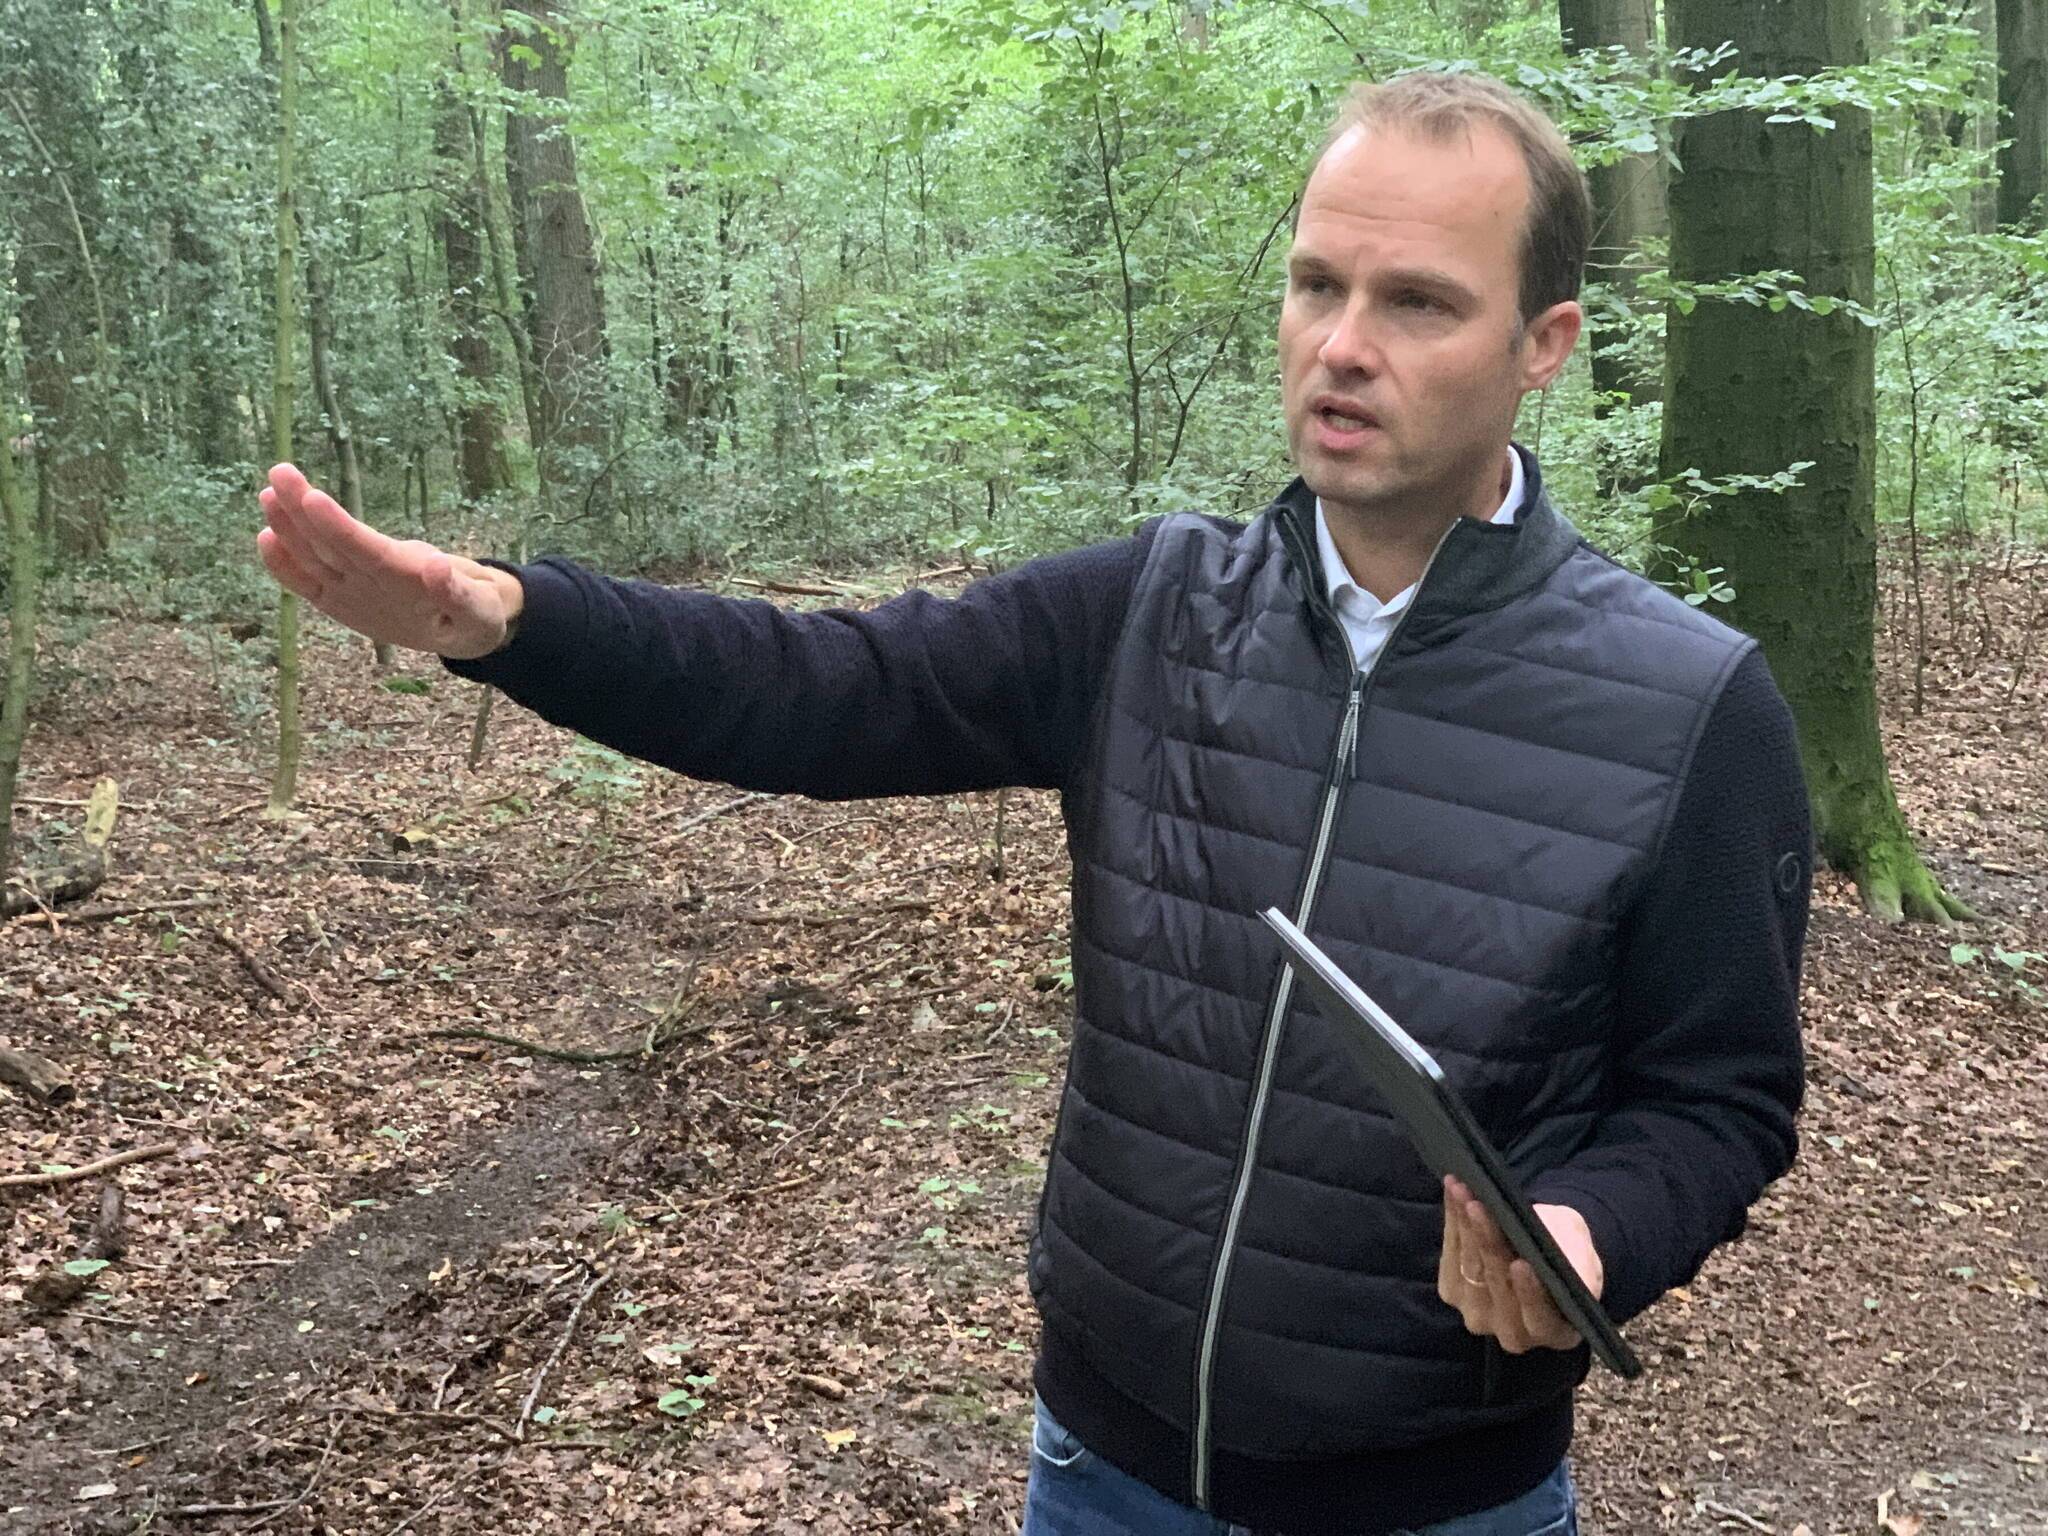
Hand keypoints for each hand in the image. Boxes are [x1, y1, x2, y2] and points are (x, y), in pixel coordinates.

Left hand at [255, 462, 523, 659]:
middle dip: (301, 512)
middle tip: (281, 472)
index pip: (366, 553)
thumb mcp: (480, 608)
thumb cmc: (474, 612)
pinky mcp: (339, 602)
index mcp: (406, 591)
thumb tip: (436, 566)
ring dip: (287, 526)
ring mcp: (350, 600)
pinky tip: (265, 535)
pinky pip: (305, 584)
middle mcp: (371, 596)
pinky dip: (282, 563)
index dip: (338, 528)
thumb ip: (458, 592)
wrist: (462, 638)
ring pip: (312, 560)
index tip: (312, 497)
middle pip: (330, 550)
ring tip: (269, 489)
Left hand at [1438, 1174, 1602, 1353]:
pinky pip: (1450, 1255)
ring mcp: (1479, 1315)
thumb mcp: (1583, 1257)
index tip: (1520, 1263)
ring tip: (1462, 1190)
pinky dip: (1452, 1220)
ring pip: (1469, 1268)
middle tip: (1479, 1206)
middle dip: (1487, 1241)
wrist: (1544, 1246)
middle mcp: (1514, 1333)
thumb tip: (1572, 1273)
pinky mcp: (1453, 1293)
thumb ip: (1579, 1270)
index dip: (1528, 1292)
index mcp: (1554, 1332)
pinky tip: (1453, 1193)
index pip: (1538, 1316)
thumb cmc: (1569, 1254)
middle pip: (1496, 1286)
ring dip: (1464, 1225)